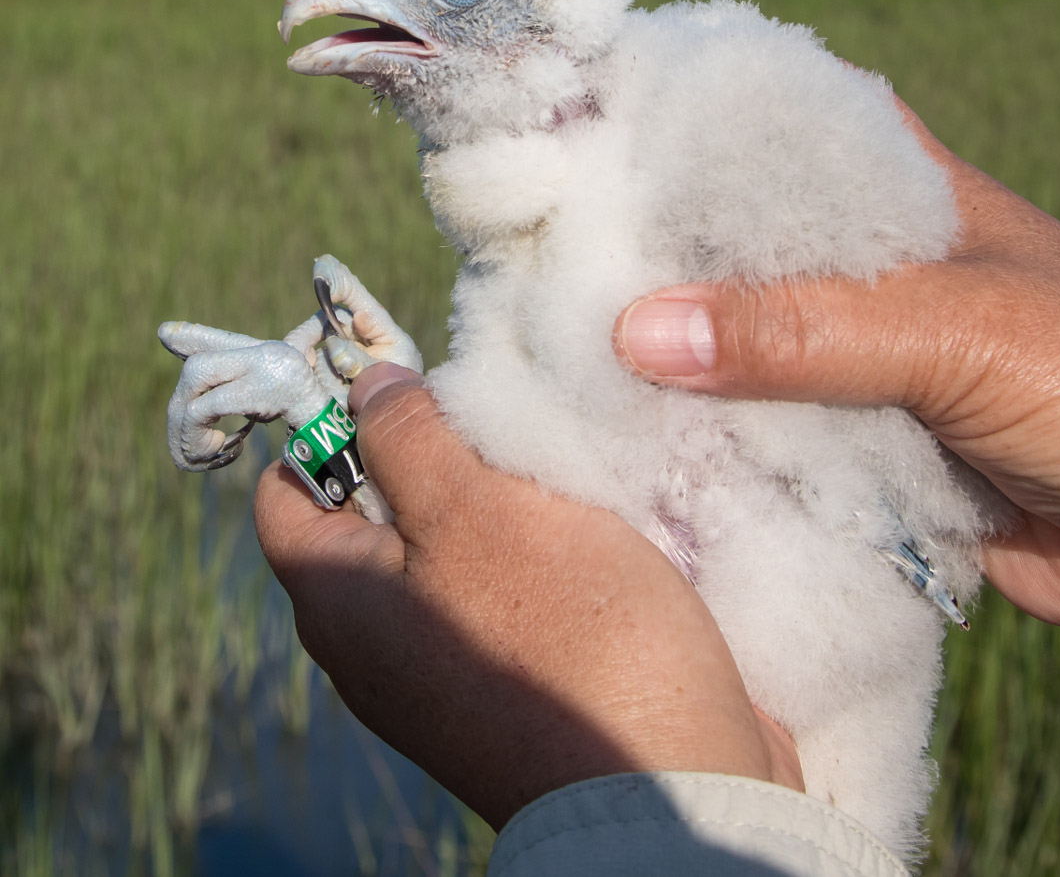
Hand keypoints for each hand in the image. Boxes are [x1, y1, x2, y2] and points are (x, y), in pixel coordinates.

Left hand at [255, 366, 802, 829]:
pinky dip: (522, 544)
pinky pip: (492, 589)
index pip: (284, 491)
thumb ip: (409, 439)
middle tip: (489, 412)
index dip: (324, 424)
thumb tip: (368, 387)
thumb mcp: (475, 510)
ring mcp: (443, 669)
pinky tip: (579, 516)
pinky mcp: (510, 682)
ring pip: (441, 548)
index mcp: (339, 602)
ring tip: (546, 456)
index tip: (395, 380)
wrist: (672, 783)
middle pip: (368, 514)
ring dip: (486, 495)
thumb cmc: (566, 635)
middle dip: (421, 451)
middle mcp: (376, 644)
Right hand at [613, 107, 1059, 638]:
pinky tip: (637, 458)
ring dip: (676, 377)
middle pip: (738, 259)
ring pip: (745, 361)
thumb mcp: (957, 332)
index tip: (574, 141)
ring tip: (561, 370)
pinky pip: (772, 450)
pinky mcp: (870, 459)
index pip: (769, 139)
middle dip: (652, 269)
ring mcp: (867, 371)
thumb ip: (802, 331)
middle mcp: (872, 278)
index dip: (679, 134)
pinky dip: (718, 457)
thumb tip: (636, 330)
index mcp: (902, 199)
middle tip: (542, 275)